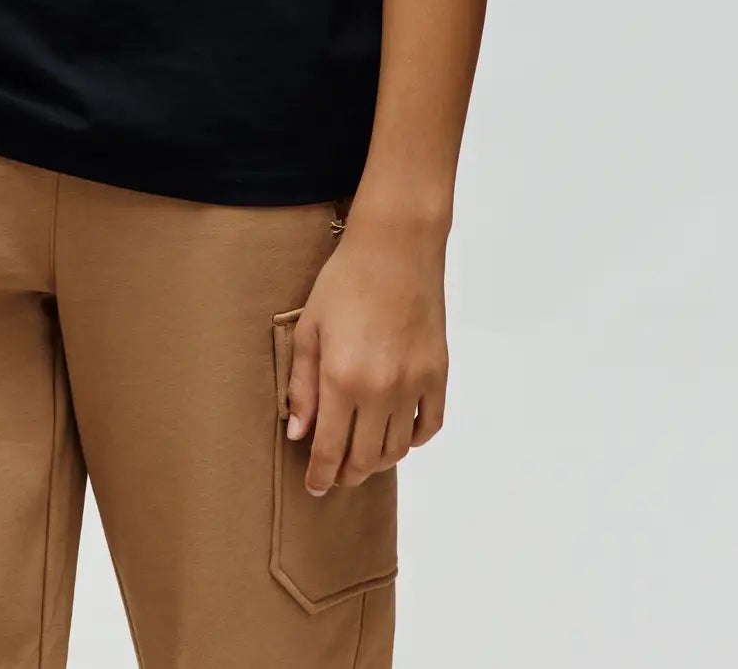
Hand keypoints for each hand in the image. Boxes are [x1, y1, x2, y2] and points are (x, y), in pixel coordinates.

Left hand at [285, 198, 448, 494]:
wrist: (396, 249)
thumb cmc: (345, 282)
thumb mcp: (310, 329)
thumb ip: (302, 386)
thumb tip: (299, 433)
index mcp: (343, 379)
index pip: (331, 448)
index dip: (321, 474)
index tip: (315, 488)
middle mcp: (381, 390)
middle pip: (366, 457)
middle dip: (347, 473)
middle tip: (335, 474)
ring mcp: (415, 384)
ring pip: (398, 448)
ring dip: (378, 461)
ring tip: (362, 456)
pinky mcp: (438, 373)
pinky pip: (430, 425)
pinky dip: (414, 439)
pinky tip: (398, 434)